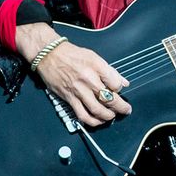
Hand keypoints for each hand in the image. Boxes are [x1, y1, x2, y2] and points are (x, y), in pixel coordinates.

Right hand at [16, 23, 131, 126]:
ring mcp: (78, 90)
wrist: (50, 55)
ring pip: (97, 110)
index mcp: (97, 67)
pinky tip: (98, 121)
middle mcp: (88, 79)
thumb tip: (124, 83)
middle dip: (121, 107)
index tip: (119, 90)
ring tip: (113, 116)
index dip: (120, 89)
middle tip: (126, 110)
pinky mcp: (68, 98)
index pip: (116, 84)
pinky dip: (92, 121)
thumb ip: (111, 71)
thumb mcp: (95, 57)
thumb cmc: (73, 55)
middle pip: (109, 99)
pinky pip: (82, 114)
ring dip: (108, 116)